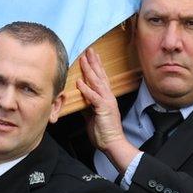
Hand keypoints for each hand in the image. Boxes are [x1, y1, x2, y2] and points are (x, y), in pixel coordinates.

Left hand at [77, 48, 137, 170]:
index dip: (95, 66)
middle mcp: (108, 96)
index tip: (91, 56)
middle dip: (93, 62)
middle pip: (100, 75)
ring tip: (83, 59)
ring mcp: (107, 101)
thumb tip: (80, 99)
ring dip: (90, 70)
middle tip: (88, 49)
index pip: (100, 78)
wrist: (113, 143)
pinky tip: (80, 82)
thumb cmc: (103, 131)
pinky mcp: (104, 109)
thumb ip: (87, 106)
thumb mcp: (92, 116)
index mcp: (106, 97)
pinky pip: (94, 97)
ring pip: (97, 82)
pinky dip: (86, 89)